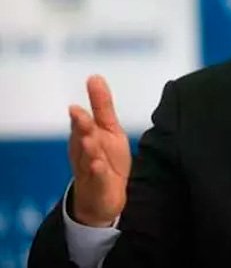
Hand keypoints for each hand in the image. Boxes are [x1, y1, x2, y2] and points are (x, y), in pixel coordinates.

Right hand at [68, 75, 130, 226]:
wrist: (101, 197)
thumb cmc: (105, 158)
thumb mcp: (109, 130)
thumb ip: (103, 106)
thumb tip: (95, 77)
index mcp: (89, 134)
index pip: (88, 118)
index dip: (86, 106)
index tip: (85, 90)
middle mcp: (85, 149)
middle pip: (82, 135)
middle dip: (81, 124)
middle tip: (78, 112)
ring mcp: (89, 167)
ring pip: (87, 156)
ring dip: (88, 147)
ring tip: (89, 138)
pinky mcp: (96, 184)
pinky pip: (96, 177)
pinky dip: (97, 171)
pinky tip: (98, 164)